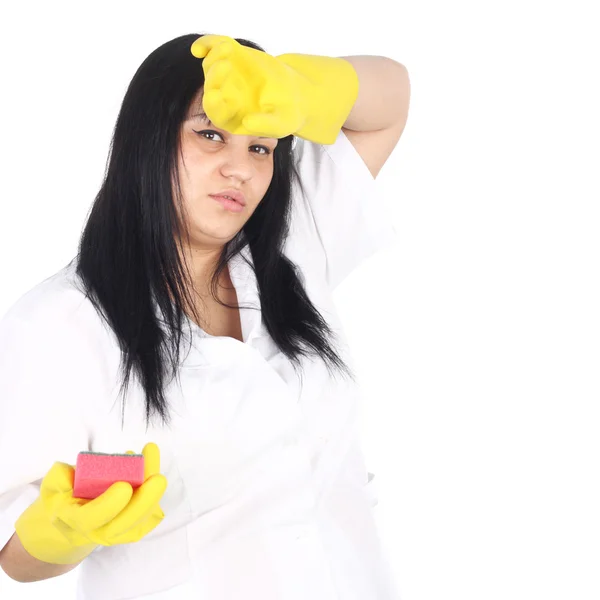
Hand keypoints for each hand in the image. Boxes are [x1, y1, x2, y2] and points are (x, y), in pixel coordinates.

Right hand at [14, 442, 166, 564]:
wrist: (73, 518)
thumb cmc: (64, 496)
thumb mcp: (53, 486)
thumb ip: (58, 478)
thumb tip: (70, 473)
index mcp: (72, 520)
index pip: (90, 518)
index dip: (108, 504)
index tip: (124, 485)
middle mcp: (95, 532)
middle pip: (122, 525)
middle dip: (143, 502)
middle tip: (158, 479)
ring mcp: (115, 533)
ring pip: (139, 522)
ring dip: (153, 497)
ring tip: (158, 472)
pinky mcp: (131, 528)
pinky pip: (147, 519)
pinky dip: (155, 498)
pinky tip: (155, 473)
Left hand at [190, 35, 358, 143]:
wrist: (294, 93)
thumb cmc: (286, 114)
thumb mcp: (281, 123)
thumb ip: (265, 125)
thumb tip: (248, 123)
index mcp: (231, 118)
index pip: (218, 113)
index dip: (216, 105)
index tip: (217, 96)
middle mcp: (223, 98)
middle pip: (211, 87)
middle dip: (215, 77)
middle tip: (225, 66)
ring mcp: (224, 77)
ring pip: (211, 65)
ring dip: (216, 56)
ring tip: (229, 48)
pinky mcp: (231, 58)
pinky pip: (213, 48)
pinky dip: (205, 44)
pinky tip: (198, 47)